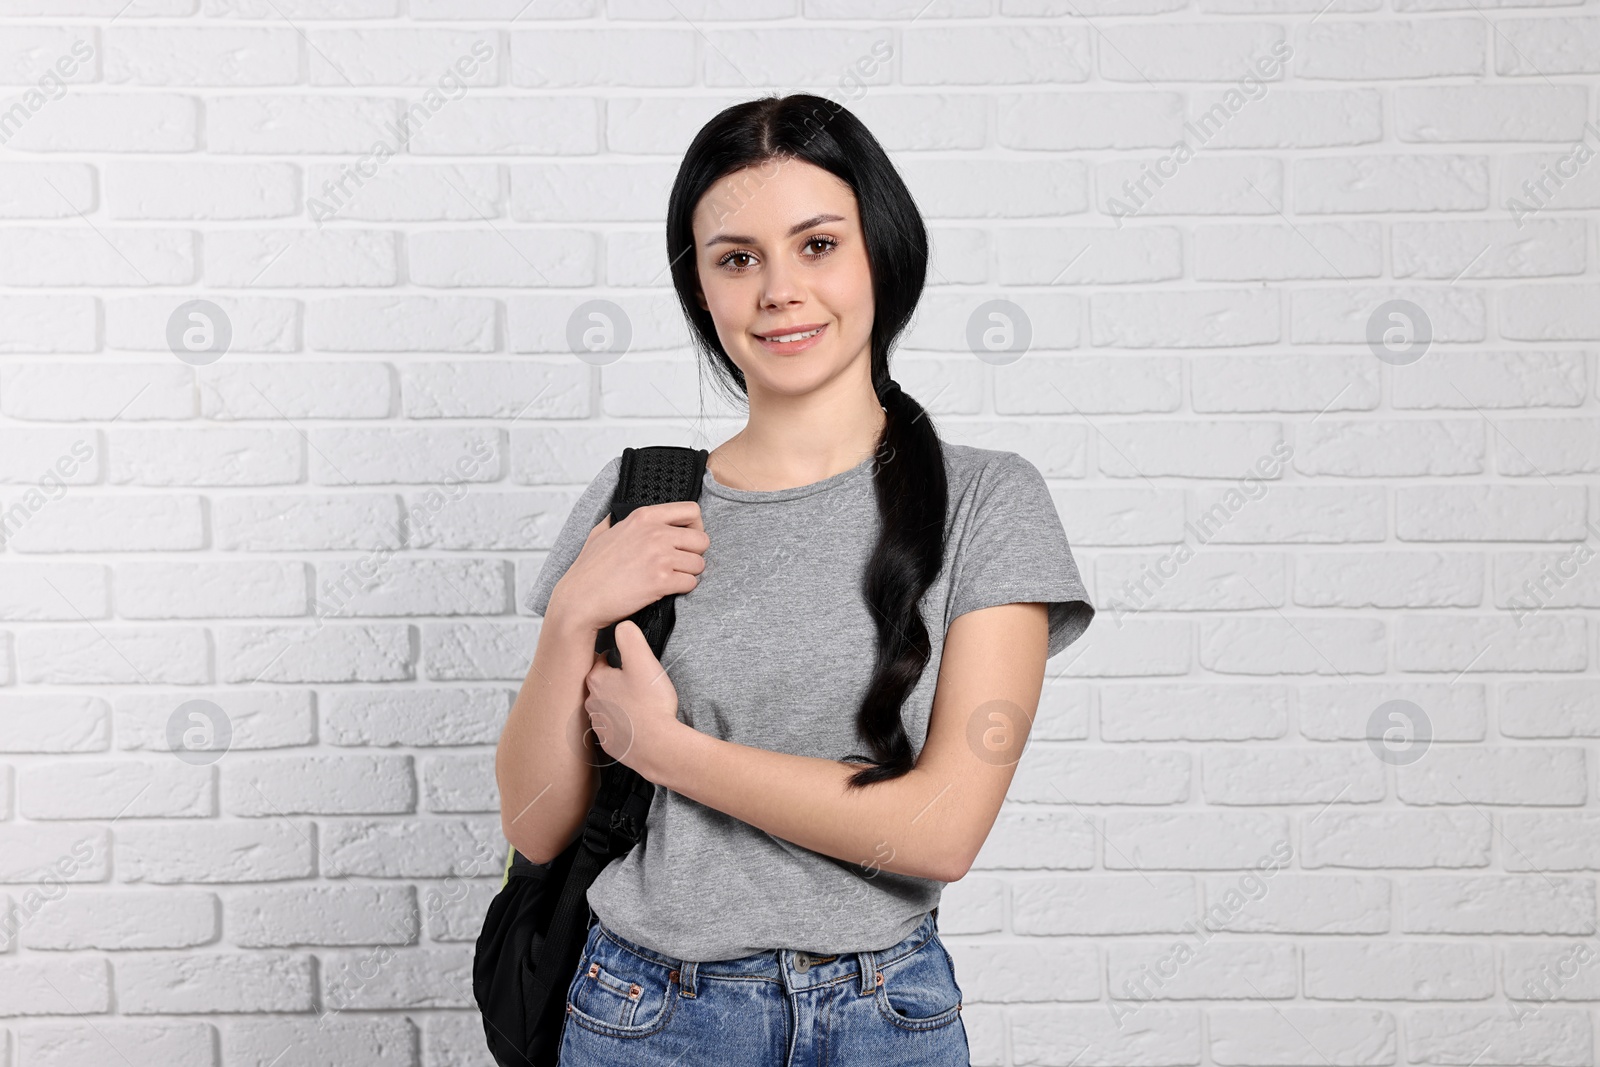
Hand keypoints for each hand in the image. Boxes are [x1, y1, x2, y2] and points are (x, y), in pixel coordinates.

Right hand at [548, 501, 707, 634]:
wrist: (580, 598)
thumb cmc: (589, 570)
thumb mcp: (601, 532)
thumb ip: (617, 521)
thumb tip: (618, 515)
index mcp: (643, 517)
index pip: (692, 510)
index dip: (695, 527)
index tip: (687, 540)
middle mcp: (655, 533)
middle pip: (702, 539)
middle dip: (694, 554)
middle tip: (680, 564)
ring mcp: (659, 556)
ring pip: (699, 564)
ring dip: (688, 574)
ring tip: (669, 579)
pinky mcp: (661, 581)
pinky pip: (691, 583)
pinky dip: (682, 589)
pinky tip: (666, 590)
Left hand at [583, 619, 682, 780]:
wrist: (659, 746)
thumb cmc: (651, 705)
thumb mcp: (643, 660)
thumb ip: (629, 636)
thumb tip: (621, 626)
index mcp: (596, 680)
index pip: (600, 659)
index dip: (616, 656)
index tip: (628, 659)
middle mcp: (592, 704)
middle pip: (601, 683)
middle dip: (615, 680)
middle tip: (636, 680)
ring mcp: (600, 726)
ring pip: (606, 706)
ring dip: (619, 703)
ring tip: (639, 702)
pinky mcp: (610, 744)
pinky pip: (614, 728)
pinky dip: (624, 724)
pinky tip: (638, 722)